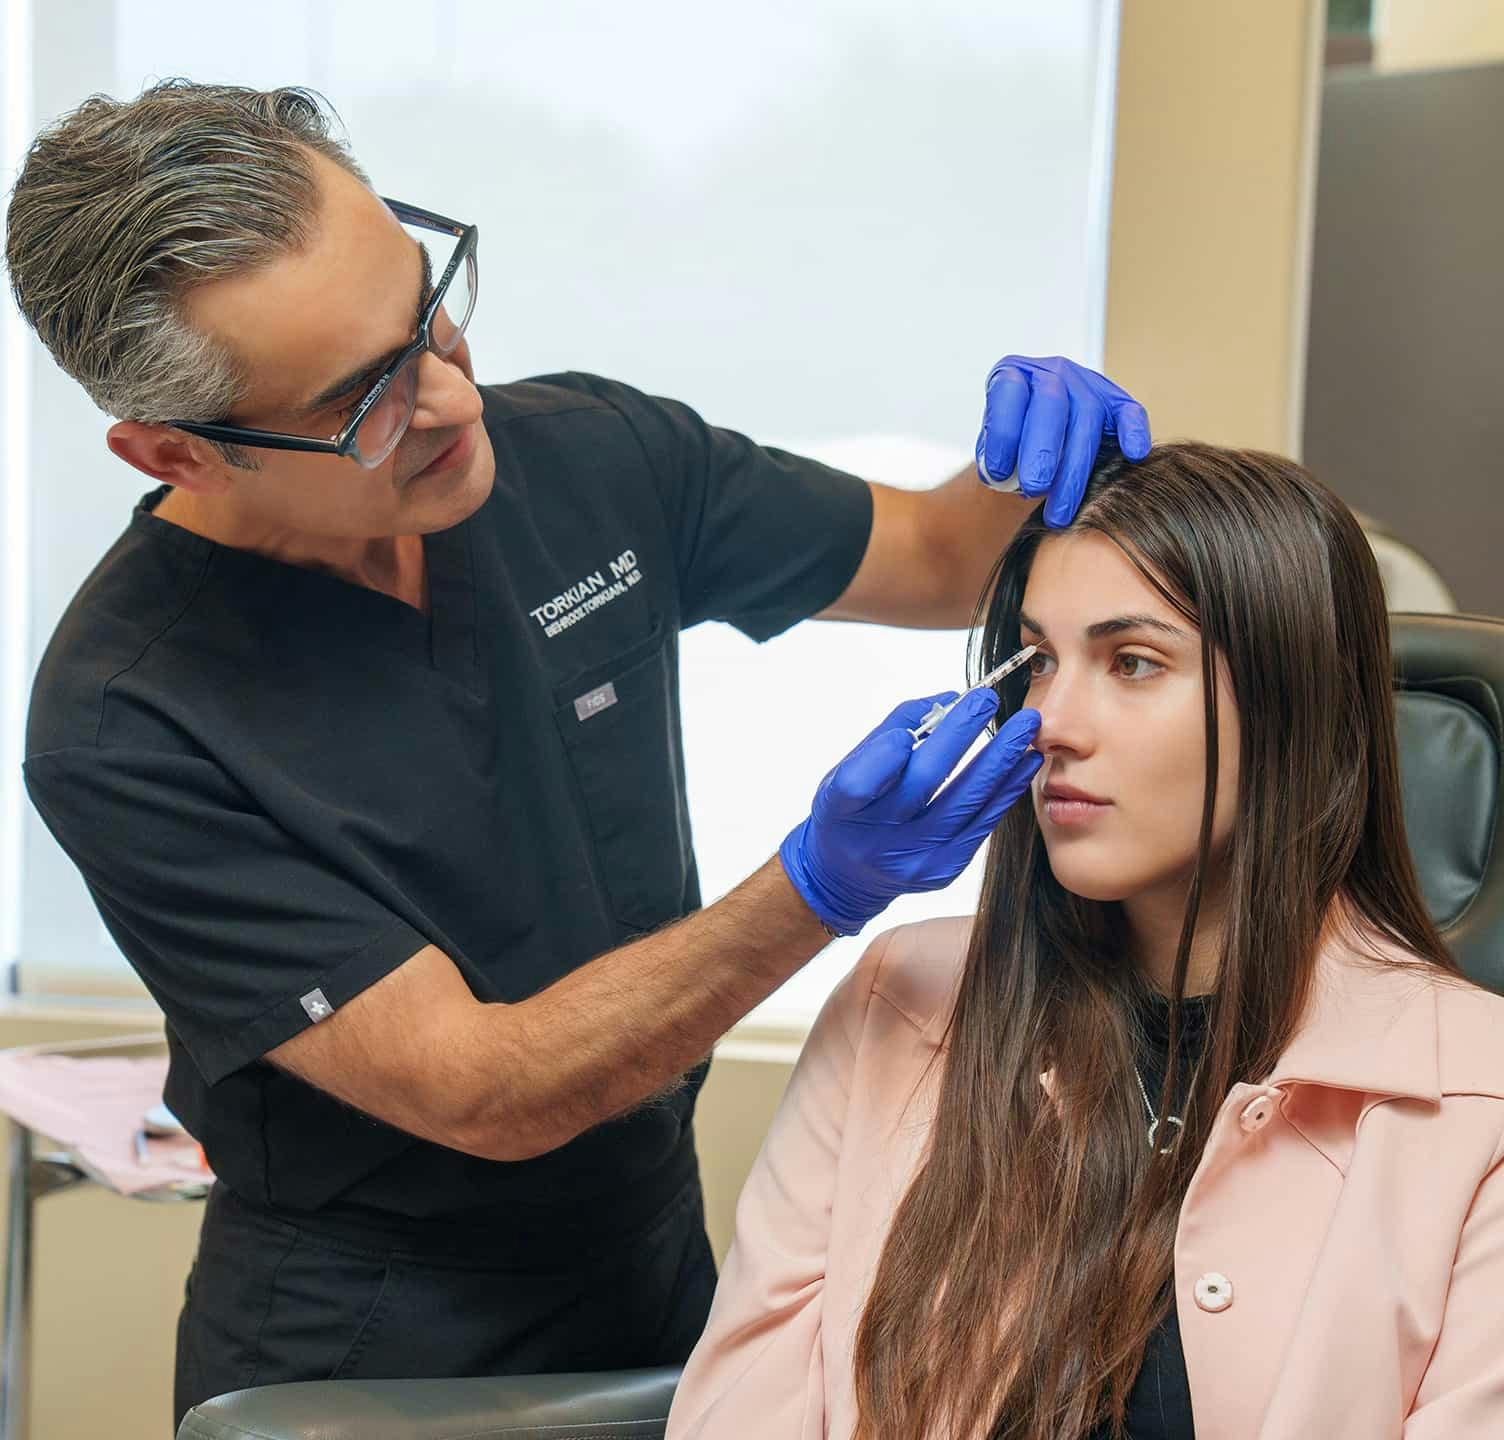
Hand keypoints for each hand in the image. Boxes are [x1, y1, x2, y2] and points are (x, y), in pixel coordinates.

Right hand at [779, 691, 1042, 935]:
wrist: (850, 873)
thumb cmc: (851, 807)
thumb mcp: (849, 767)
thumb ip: (893, 728)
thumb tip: (950, 699)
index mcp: (839, 809)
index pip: (857, 783)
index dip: (886, 755)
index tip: (910, 725)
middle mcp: (876, 839)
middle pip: (922, 783)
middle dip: (959, 736)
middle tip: (988, 700)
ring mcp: (913, 859)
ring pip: (964, 803)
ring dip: (1000, 760)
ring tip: (1025, 726)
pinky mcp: (944, 869)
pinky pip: (981, 824)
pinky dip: (1006, 789)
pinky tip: (1025, 762)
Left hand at [974, 354, 1151, 525]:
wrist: (1037, 438)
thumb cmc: (1011, 447)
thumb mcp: (992, 448)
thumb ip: (994, 459)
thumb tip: (1003, 479)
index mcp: (1013, 375)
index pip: (1009, 392)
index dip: (1003, 434)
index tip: (997, 475)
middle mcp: (1051, 373)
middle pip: (1052, 404)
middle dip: (1042, 451)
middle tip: (1033, 490)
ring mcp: (1086, 383)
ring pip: (1088, 417)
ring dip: (1074, 469)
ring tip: (1059, 512)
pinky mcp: (1116, 401)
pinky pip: (1129, 412)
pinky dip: (1134, 431)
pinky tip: (1134, 454)